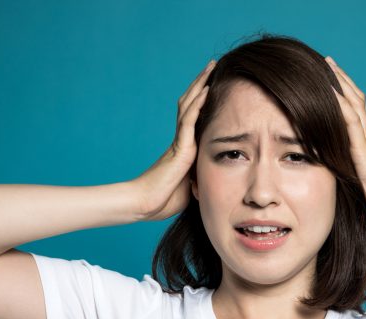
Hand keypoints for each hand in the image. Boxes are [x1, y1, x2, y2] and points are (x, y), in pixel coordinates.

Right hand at [131, 59, 214, 220]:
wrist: (145, 205)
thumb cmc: (165, 200)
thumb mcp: (192, 186)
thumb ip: (202, 175)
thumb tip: (219, 176)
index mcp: (185, 149)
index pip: (195, 117)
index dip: (204, 101)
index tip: (214, 86)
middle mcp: (182, 140)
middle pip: (191, 104)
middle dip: (201, 84)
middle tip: (212, 67)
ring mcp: (180, 142)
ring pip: (190, 106)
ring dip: (200, 85)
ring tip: (210, 67)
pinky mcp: (179, 148)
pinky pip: (189, 120)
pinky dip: (198, 104)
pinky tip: (207, 90)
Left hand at [326, 56, 365, 221]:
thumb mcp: (356, 176)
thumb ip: (346, 165)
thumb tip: (328, 163)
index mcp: (364, 141)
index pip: (353, 109)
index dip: (343, 92)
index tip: (330, 76)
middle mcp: (365, 136)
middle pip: (354, 98)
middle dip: (340, 79)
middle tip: (327, 61)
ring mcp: (365, 141)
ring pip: (353, 104)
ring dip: (340, 84)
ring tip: (327, 66)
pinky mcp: (362, 150)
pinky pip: (350, 123)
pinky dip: (340, 106)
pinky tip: (330, 93)